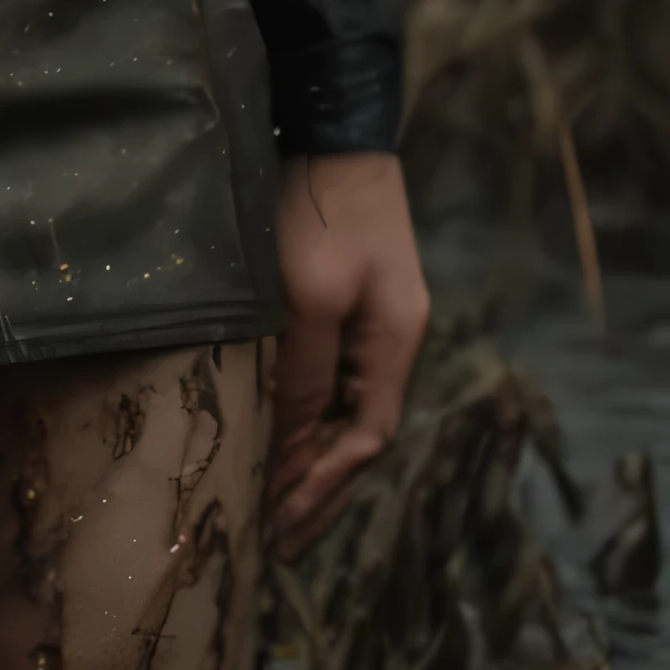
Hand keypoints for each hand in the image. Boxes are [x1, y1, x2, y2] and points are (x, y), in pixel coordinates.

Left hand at [269, 148, 428, 550]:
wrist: (332, 128)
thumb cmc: (320, 212)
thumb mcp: (309, 297)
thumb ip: (304, 372)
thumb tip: (289, 441)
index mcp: (395, 342)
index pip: (364, 437)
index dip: (323, 483)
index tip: (282, 524)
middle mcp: (392, 338)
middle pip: (360, 432)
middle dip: (320, 487)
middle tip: (279, 541)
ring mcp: (372, 317)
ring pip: (345, 407)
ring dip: (311, 455)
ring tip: (274, 503)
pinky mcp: (347, 297)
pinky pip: (331, 376)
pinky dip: (307, 413)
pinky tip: (279, 429)